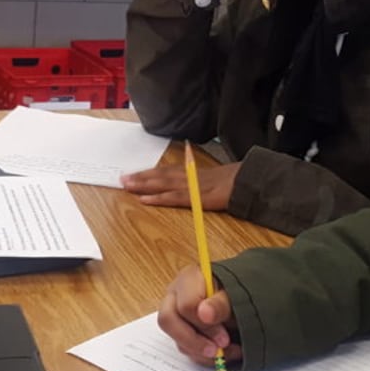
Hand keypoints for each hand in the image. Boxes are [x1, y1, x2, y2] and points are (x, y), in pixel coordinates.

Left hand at [120, 162, 237, 209]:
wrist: (247, 181)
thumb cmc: (234, 180)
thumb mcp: (214, 178)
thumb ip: (200, 180)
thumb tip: (190, 184)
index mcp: (192, 172)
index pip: (166, 170)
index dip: (149, 172)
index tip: (134, 173)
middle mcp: (187, 176)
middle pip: (159, 175)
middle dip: (140, 177)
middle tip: (122, 179)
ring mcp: (190, 186)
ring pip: (162, 184)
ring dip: (143, 185)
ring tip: (127, 186)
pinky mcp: (195, 198)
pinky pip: (172, 198)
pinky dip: (157, 198)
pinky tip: (144, 199)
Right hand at [157, 264, 241, 364]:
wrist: (244, 298)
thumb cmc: (239, 291)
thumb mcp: (236, 295)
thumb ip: (220, 304)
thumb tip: (204, 313)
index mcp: (189, 278)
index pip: (186, 305)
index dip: (204, 325)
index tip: (224, 338)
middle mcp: (176, 295)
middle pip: (168, 320)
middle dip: (193, 341)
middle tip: (217, 351)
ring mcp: (176, 313)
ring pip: (176, 338)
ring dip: (201, 353)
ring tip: (227, 353)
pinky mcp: (181, 330)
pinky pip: (184, 348)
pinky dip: (203, 357)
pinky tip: (223, 354)